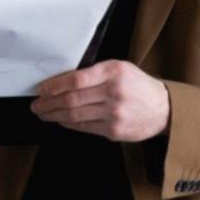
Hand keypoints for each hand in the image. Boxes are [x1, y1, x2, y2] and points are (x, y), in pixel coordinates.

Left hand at [31, 60, 169, 141]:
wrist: (162, 108)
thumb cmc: (137, 86)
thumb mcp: (120, 69)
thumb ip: (95, 73)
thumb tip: (61, 82)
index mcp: (114, 72)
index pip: (76, 80)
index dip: (54, 85)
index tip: (41, 89)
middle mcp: (114, 92)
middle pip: (72, 99)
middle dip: (49, 103)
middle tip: (36, 104)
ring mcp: (114, 114)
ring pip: (74, 115)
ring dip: (54, 115)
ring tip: (43, 113)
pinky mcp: (113, 131)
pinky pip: (84, 127)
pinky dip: (68, 124)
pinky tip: (60, 120)